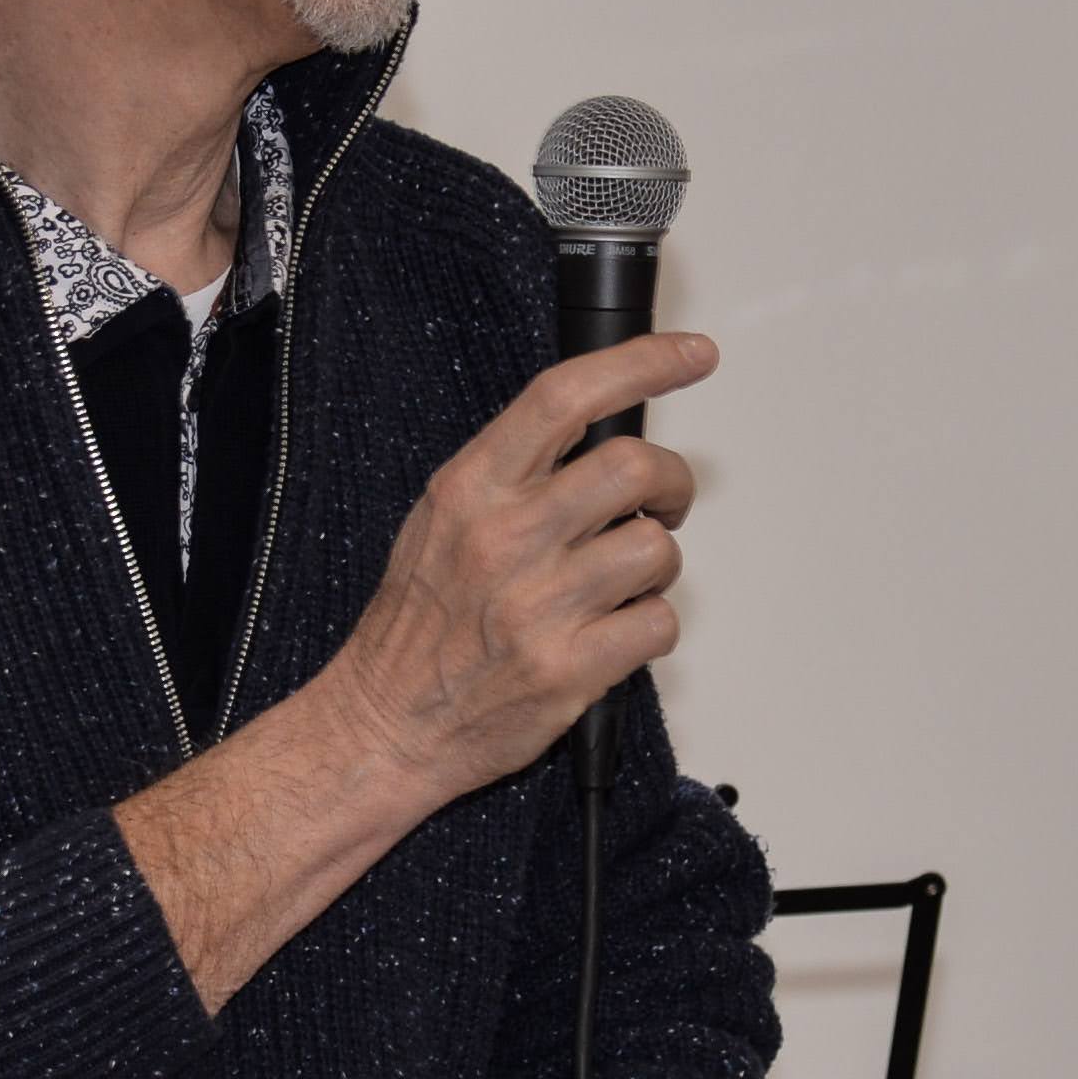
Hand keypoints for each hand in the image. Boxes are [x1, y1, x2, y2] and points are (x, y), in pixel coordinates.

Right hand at [322, 332, 714, 806]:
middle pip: (634, 467)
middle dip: (672, 482)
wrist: (385, 724)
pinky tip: (614, 633)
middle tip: (663, 504)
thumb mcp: (440, 521)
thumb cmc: (415, 628)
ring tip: (621, 583)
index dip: (643, 363)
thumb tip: (596, 440)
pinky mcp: (569, 668)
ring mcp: (539, 605)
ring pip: (657, 549)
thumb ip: (511, 476)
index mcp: (471, 489)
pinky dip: (651, 626)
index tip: (692, 354)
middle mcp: (504, 538)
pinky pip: (658, 624)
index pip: (566, 396)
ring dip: (657, 565)